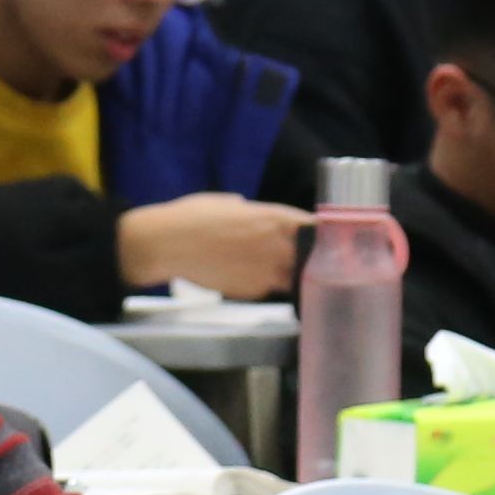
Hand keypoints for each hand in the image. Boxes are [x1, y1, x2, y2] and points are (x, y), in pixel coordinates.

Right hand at [116, 193, 305, 298]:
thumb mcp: (230, 203)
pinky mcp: (254, 292)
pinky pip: (270, 288)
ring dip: (292, 275)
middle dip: (312, 257)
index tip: (325, 236)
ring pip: (296, 278)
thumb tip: (255, 215)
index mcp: (275, 218)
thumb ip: (253, 212)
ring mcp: (268, 272)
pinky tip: (250, 276)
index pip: (316, 228)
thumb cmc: (194, 216)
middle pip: (313, 257)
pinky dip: (266, 284)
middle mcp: (278, 246)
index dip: (322, 233)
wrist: (168, 245)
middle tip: (309, 258)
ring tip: (280, 270)